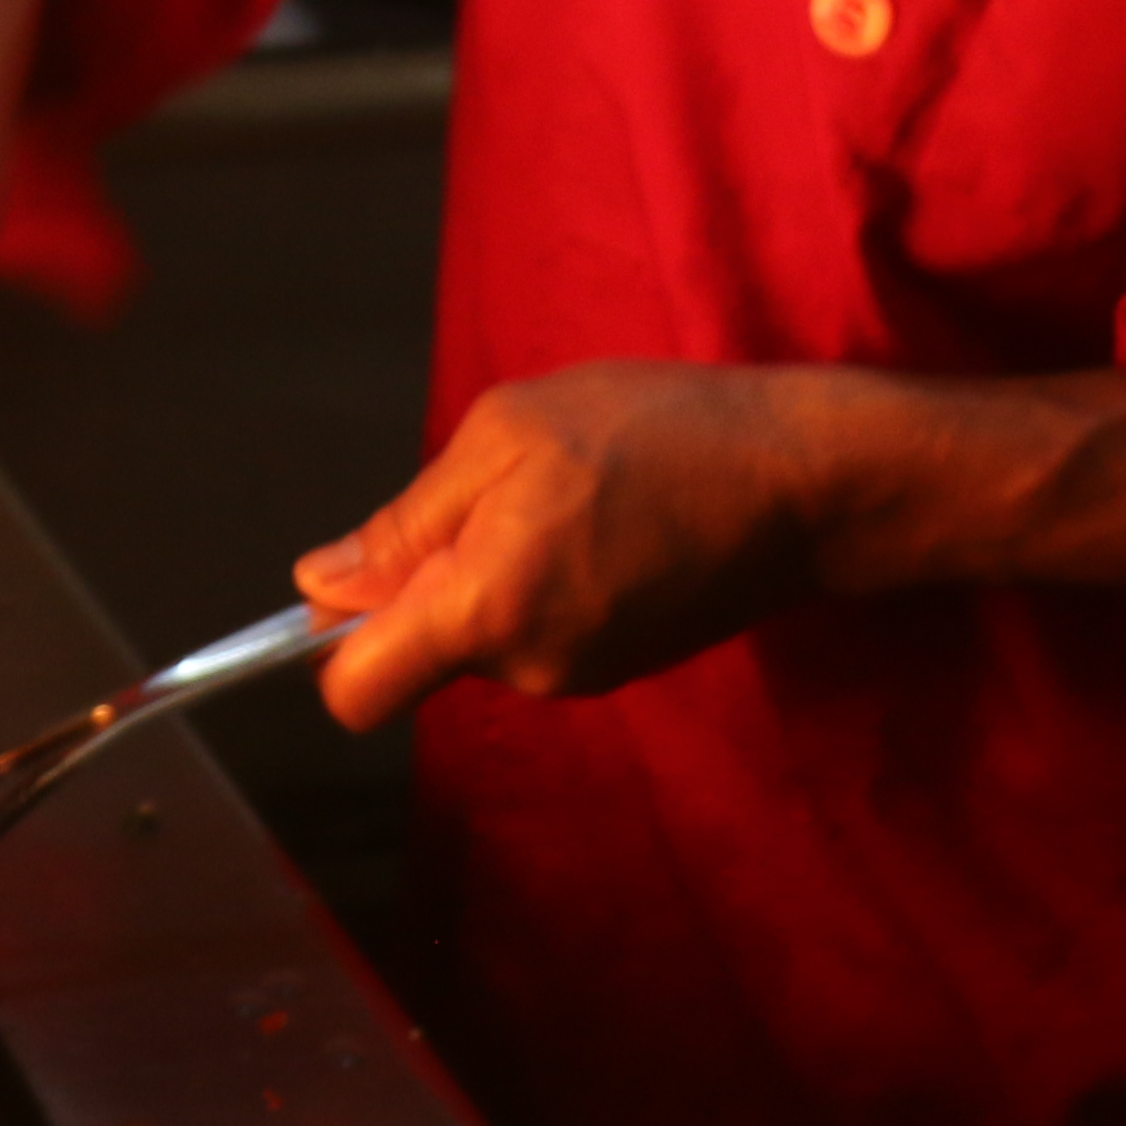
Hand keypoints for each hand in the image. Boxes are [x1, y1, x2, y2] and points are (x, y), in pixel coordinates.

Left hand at [296, 361, 1125, 728]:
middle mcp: (527, 667)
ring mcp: (581, 674)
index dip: (330, 641)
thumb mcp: (506, 435)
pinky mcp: (621, 663)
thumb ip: (406, 523)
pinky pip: (538, 628)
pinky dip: (542, 579)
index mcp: (484, 611)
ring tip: (565, 494)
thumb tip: (319, 585)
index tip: (349, 579)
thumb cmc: (655, 434)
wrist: (806, 481)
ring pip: (481, 633)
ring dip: (492, 570)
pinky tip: (602, 518)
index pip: (355, 692)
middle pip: (417, 652)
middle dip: (427, 579)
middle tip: (498, 488)